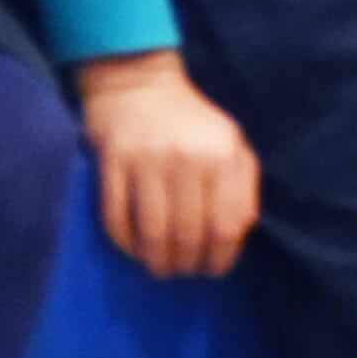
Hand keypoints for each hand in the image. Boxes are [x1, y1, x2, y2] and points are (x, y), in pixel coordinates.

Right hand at [77, 52, 262, 276]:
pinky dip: (126, 244)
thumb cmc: (191, 123)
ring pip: (153, 233)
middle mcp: (189, 158)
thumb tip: (238, 233)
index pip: (227, 224)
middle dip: (187, 264)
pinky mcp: (113, 164)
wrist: (139, 85)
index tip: (213, 270)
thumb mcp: (230, 142)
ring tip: (160, 268)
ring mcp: (148, 161)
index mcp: (224, 154)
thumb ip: (242, 184)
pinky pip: (118, 220)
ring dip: (157, 262)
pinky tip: (134, 250)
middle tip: (183, 272)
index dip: (221, 257)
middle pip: (190, 235)